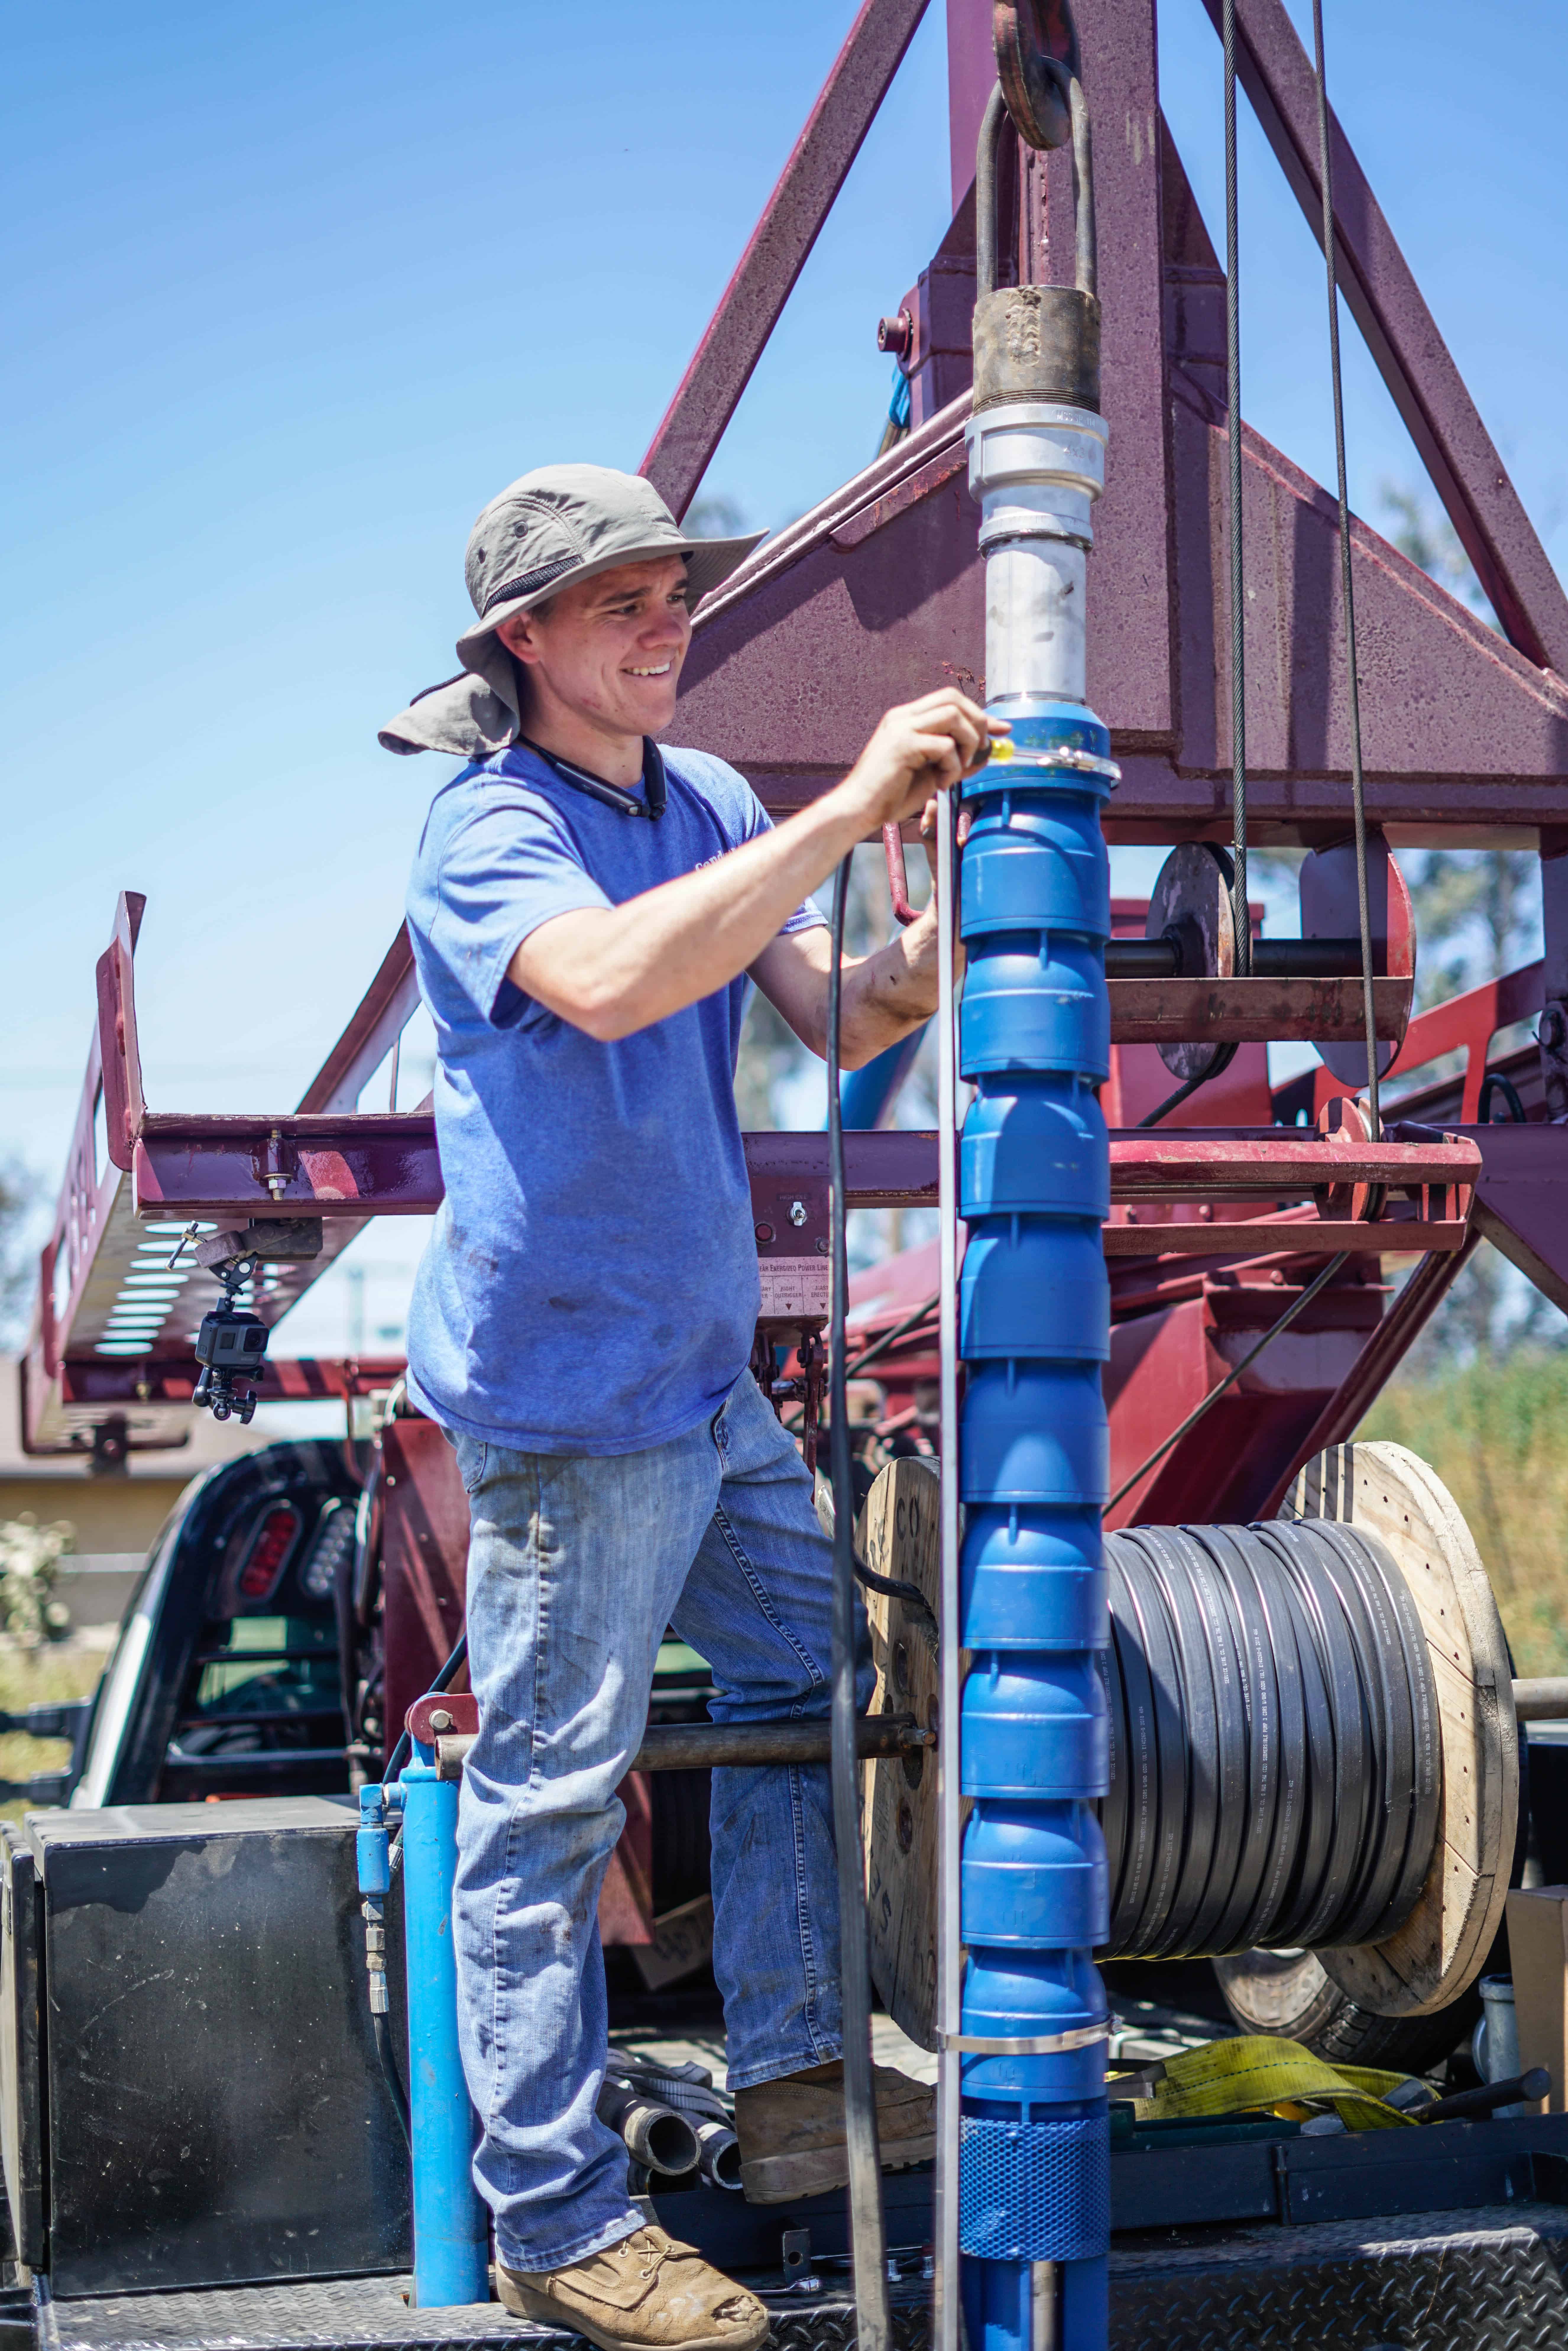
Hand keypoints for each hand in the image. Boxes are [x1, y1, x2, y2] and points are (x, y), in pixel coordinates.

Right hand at [840, 690, 1005, 830]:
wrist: (859, 810)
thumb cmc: (891, 794)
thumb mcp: (932, 774)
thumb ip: (957, 760)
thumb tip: (988, 752)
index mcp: (907, 719)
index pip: (950, 700)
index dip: (979, 713)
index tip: (1001, 729)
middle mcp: (903, 717)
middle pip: (954, 699)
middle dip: (977, 723)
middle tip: (978, 751)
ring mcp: (902, 729)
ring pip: (953, 715)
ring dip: (966, 743)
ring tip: (955, 770)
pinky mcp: (903, 746)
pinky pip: (945, 745)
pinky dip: (952, 766)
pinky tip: (940, 783)